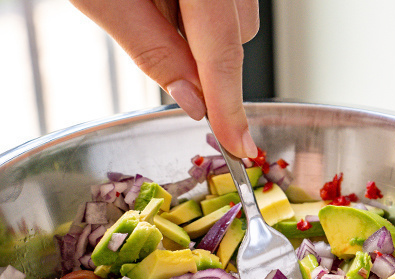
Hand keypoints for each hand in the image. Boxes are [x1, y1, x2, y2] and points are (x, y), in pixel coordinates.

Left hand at [69, 0, 259, 158]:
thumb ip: (154, 51)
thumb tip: (193, 101)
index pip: (223, 53)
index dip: (230, 106)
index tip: (238, 145)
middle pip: (236, 36)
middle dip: (204, 57)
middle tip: (152, 36)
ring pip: (237, 20)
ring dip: (201, 33)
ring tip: (151, 2)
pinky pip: (229, 0)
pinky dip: (200, 11)